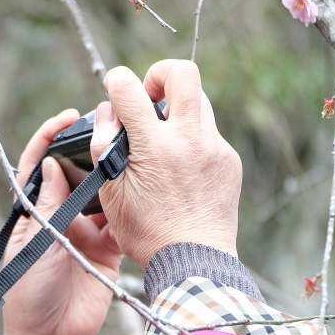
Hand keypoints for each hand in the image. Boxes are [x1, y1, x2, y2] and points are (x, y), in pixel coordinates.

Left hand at [0, 110, 123, 334]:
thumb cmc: (30, 293)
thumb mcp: (35, 244)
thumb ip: (47, 206)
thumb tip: (51, 163)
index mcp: (34, 211)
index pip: (38, 164)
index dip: (49, 137)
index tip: (67, 118)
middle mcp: (60, 215)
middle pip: (75, 171)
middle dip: (89, 148)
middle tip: (108, 126)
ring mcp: (85, 230)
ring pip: (102, 191)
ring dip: (113, 173)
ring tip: (129, 151)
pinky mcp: (107, 248)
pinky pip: (122, 220)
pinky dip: (131, 206)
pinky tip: (143, 189)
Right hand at [90, 59, 242, 267]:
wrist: (194, 261)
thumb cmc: (147, 232)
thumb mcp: (110, 192)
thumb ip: (104, 144)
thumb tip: (108, 111)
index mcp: (154, 147)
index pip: (129, 87)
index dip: (117, 81)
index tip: (115, 89)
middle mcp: (190, 139)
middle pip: (183, 73)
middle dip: (160, 74)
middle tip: (149, 96)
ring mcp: (215, 148)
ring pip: (199, 102)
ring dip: (177, 109)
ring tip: (161, 138)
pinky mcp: (230, 161)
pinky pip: (209, 134)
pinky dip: (192, 139)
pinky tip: (180, 169)